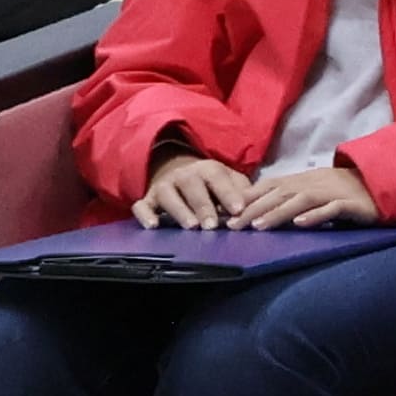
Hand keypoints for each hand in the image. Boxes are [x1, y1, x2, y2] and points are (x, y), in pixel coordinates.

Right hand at [132, 153, 247, 228]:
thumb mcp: (229, 180)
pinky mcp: (147, 199)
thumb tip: (254, 208)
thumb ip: (243, 192)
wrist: (176, 169)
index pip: (218, 179)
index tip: (238, 210)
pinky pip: (141, 206)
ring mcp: (163, 187)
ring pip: (168, 195)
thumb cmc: (210, 183)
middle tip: (213, 225)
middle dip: (203, 206)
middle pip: (192, 187)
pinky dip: (144, 215)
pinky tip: (153, 226)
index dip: (228, 194)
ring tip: (191, 226)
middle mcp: (184, 175)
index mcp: (208, 169)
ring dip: (179, 210)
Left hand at [225, 161, 377, 228]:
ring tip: (258, 226)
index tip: (225, 214)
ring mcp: (332, 192)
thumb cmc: (343, 191)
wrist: (382, 183)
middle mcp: (313, 183)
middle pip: (279, 194)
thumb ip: (289, 197)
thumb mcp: (312, 190)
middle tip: (232, 226)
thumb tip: (257, 210)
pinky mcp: (350, 203)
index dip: (245, 199)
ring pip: (300, 200)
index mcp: (301, 180)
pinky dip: (316, 215)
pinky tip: (301, 224)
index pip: (268, 187)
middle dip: (253, 210)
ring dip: (278, 213)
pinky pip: (331, 208)